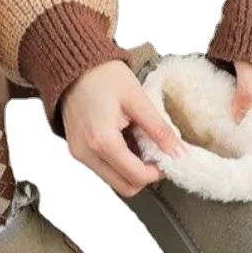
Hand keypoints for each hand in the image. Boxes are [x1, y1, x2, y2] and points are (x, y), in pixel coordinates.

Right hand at [61, 59, 183, 196]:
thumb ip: (158, 129)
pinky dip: (119, 162)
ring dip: (132, 169)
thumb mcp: (137, 99)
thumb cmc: (103, 75)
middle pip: (125, 187)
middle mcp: (86, 154)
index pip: (136, 177)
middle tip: (155, 153)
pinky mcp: (77, 151)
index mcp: (102, 141)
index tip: (168, 156)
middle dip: (145, 175)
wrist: (72, 65)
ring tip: (139, 141)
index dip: (158, 172)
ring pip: (114, 180)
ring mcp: (79, 154)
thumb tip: (178, 152)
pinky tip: (126, 139)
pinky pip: (104, 169)